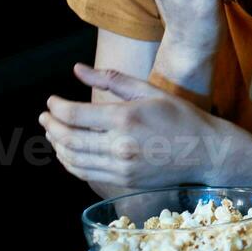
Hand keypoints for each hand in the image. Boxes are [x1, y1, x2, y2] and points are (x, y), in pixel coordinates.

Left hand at [39, 62, 233, 189]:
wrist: (206, 151)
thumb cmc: (180, 116)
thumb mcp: (149, 91)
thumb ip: (111, 79)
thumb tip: (77, 70)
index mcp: (126, 118)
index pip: (74, 115)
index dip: (56, 107)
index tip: (52, 101)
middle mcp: (120, 145)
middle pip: (68, 138)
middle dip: (51, 126)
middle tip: (45, 116)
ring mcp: (121, 167)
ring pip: (73, 159)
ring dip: (57, 145)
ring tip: (53, 133)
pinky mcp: (124, 181)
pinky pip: (86, 173)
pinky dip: (71, 163)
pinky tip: (68, 152)